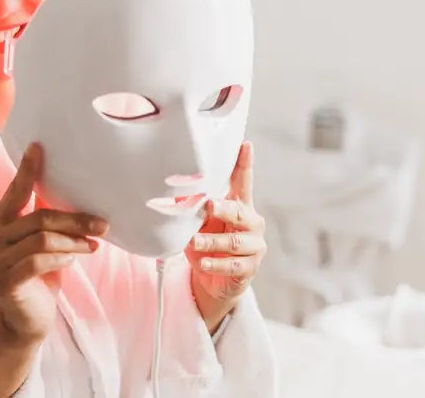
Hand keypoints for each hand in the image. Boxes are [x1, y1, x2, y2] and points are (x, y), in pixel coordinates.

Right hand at [0, 143, 108, 346]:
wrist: (25, 320)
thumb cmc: (38, 274)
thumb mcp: (42, 241)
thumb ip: (46, 216)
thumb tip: (74, 185)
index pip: (15, 191)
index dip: (27, 170)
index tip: (39, 147)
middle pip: (38, 218)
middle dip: (74, 219)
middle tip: (101, 222)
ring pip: (42, 240)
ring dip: (73, 241)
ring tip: (93, 243)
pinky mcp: (5, 283)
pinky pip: (38, 262)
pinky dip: (62, 257)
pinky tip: (76, 258)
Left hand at [186, 141, 266, 330]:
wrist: (213, 280)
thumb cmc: (207, 244)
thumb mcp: (196, 223)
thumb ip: (190, 206)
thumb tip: (171, 187)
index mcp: (239, 205)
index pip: (243, 182)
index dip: (245, 163)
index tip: (245, 145)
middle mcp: (250, 222)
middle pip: (240, 212)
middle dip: (224, 208)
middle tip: (209, 205)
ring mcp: (254, 246)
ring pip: (234, 241)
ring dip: (212, 241)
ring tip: (195, 241)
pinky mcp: (250, 267)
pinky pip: (233, 265)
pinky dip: (215, 263)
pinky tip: (203, 263)